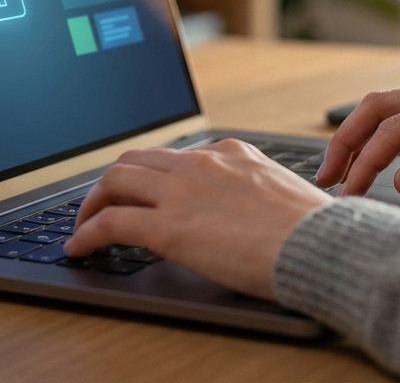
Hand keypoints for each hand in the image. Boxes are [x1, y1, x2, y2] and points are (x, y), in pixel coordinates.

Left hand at [65, 139, 331, 300]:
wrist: (320, 245)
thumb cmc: (315, 231)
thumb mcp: (284, 193)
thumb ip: (256, 192)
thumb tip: (250, 212)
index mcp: (232, 152)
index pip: (176, 156)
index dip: (152, 175)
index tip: (145, 191)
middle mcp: (202, 162)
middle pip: (136, 160)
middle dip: (113, 182)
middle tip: (103, 204)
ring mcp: (182, 191)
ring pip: (115, 181)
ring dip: (93, 202)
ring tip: (84, 224)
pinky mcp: (168, 226)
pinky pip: (110, 223)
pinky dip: (87, 233)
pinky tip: (79, 248)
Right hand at [316, 81, 399, 208]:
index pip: (396, 128)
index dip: (366, 160)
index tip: (350, 192)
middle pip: (380, 106)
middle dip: (347, 140)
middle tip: (326, 178)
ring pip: (388, 109)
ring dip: (359, 137)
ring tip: (338, 172)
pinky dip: (379, 138)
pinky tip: (367, 161)